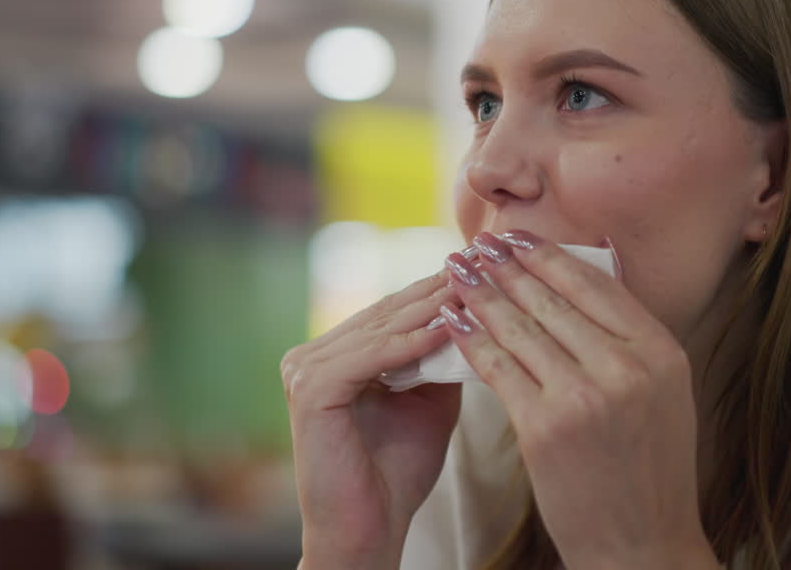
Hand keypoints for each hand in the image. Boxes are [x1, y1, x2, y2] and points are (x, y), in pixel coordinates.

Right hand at [282, 269, 462, 568]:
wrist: (369, 529)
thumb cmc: (397, 473)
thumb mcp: (429, 400)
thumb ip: (440, 356)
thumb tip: (477, 308)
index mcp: (334, 355)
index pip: (393, 311)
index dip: (439, 289)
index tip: (486, 267)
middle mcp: (312, 356)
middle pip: (387, 312)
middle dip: (439, 288)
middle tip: (484, 261)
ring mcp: (304, 370)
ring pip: (380, 329)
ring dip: (430, 307)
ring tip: (474, 286)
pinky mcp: (310, 390)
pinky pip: (368, 356)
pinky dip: (408, 342)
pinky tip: (445, 326)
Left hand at [441, 231, 719, 569]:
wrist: (642, 545)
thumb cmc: (649, 469)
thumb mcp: (663, 393)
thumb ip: (631, 340)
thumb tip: (589, 276)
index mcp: (661, 353)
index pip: (596, 286)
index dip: (550, 256)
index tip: (519, 236)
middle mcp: (626, 369)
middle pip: (553, 300)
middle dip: (507, 267)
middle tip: (478, 243)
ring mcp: (584, 397)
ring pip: (521, 328)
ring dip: (482, 294)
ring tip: (457, 271)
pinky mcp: (544, 428)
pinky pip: (499, 368)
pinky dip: (472, 340)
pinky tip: (454, 321)